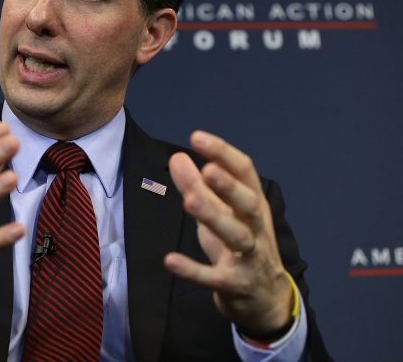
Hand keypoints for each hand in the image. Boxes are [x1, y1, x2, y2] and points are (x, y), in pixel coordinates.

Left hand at [164, 131, 293, 334]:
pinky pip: (214, 278)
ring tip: (189, 201)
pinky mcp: (236, 284)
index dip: (223, 153)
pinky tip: (170, 260)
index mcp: (254, 204)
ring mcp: (250, 257)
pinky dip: (192, 270)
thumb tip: (177, 157)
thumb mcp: (222, 213)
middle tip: (207, 169)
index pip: (245, 172)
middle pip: (249, 204)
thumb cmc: (241, 245)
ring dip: (214, 217)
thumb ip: (199, 186)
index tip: (196, 137)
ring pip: (237, 237)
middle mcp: (257, 228)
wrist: (265, 298)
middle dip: (229, 186)